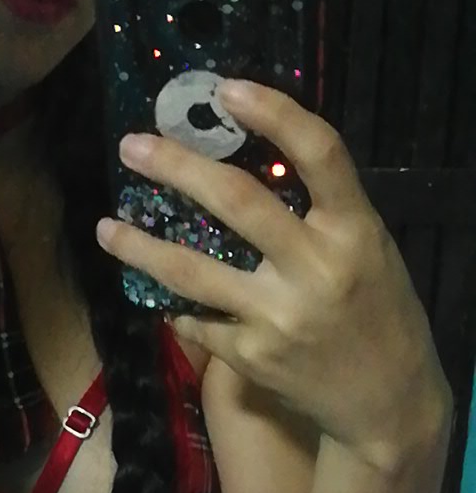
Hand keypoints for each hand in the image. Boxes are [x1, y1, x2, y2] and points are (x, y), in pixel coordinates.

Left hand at [95, 79, 450, 470]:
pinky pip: (197, 320)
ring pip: (191, 269)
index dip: (275, 114)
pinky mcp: (251, 356)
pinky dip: (175, 305)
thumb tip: (249, 165)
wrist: (386, 404)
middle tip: (132, 146)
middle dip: (176, 168)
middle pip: (236, 201)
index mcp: (355, 230)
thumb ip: (320, 213)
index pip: (320, 153)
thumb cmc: (378, 312)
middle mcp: (316, 268)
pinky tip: (157, 293)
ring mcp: (278, 316)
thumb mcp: (369, 251)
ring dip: (139, 246)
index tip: (227, 88)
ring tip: (105, 227)